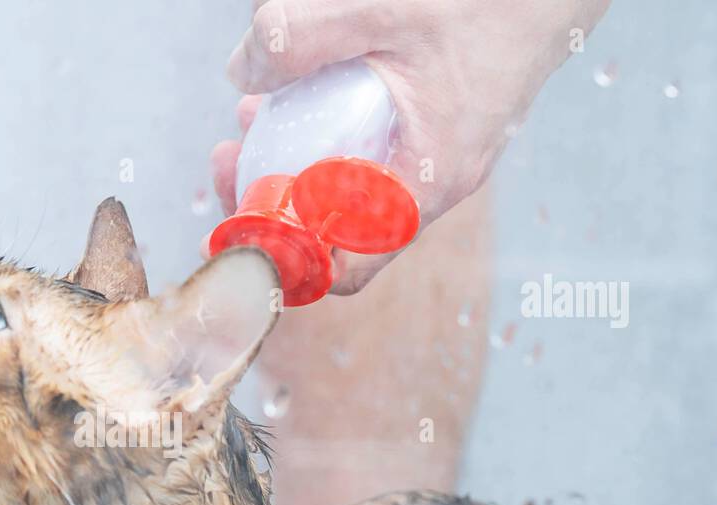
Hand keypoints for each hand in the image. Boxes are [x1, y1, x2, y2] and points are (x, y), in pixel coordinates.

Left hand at [211, 0, 610, 293]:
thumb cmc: (490, 0)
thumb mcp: (385, 10)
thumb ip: (303, 37)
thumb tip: (240, 71)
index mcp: (425, 181)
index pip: (347, 265)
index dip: (284, 261)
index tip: (233, 231)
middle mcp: (429, 183)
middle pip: (332, 229)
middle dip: (270, 202)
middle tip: (226, 161)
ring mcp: (430, 157)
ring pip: (343, 185)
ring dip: (290, 161)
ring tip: (249, 117)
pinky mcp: (429, 128)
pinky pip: (363, 150)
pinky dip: (323, 131)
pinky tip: (294, 87)